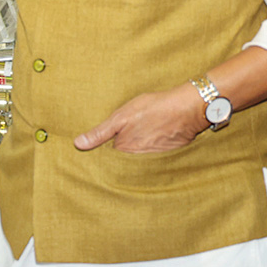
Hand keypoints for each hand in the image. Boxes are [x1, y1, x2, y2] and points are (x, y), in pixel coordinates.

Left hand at [73, 83, 207, 152]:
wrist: (188, 109)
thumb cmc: (153, 108)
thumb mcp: (121, 116)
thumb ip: (100, 132)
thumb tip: (78, 144)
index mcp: (124, 149)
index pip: (107, 156)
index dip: (102, 150)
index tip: (95, 148)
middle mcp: (137, 158)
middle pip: (123, 158)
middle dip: (119, 152)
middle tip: (121, 138)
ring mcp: (153, 157)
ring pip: (138, 156)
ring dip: (136, 150)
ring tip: (137, 137)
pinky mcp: (167, 154)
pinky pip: (153, 155)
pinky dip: (150, 148)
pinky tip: (152, 137)